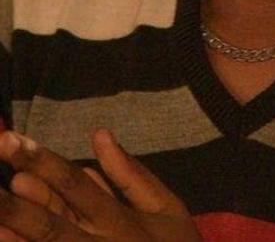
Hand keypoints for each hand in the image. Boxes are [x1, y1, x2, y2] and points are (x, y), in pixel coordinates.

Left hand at [0, 129, 201, 241]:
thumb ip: (131, 174)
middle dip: (15, 202)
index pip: (75, 185)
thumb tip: (99, 135)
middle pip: (49, 223)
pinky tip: (4, 238)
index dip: (43, 163)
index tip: (13, 140)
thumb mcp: (167, 208)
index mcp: (119, 221)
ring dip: (14, 231)